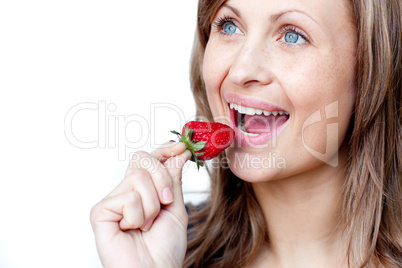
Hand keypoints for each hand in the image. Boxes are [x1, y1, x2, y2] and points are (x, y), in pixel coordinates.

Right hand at [90, 142, 191, 267]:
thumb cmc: (165, 248)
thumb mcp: (176, 207)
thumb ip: (173, 179)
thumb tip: (177, 153)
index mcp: (144, 190)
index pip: (150, 159)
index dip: (164, 150)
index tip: (182, 148)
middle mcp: (127, 192)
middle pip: (143, 160)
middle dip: (162, 178)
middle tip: (166, 201)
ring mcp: (113, 200)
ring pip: (138, 177)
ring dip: (152, 205)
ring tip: (147, 224)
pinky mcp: (100, 211)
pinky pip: (128, 197)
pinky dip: (137, 216)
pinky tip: (131, 229)